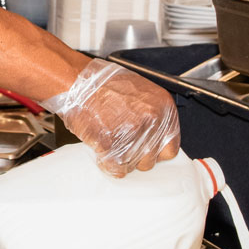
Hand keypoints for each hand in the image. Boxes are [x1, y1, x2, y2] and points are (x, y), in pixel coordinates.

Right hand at [42, 59, 179, 176]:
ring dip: (120, 160)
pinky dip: (107, 164)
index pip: (170, 149)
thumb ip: (153, 117)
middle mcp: (152, 121)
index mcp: (164, 108)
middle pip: (150, 160)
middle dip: (135, 157)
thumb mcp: (141, 93)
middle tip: (122, 144)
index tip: (145, 150)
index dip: (154, 151)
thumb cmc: (104, 83)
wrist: (78, 81)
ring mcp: (132, 134)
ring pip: (132, 166)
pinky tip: (102, 150)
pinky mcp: (111, 144)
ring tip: (110, 143)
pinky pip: (115, 168)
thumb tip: (155, 139)